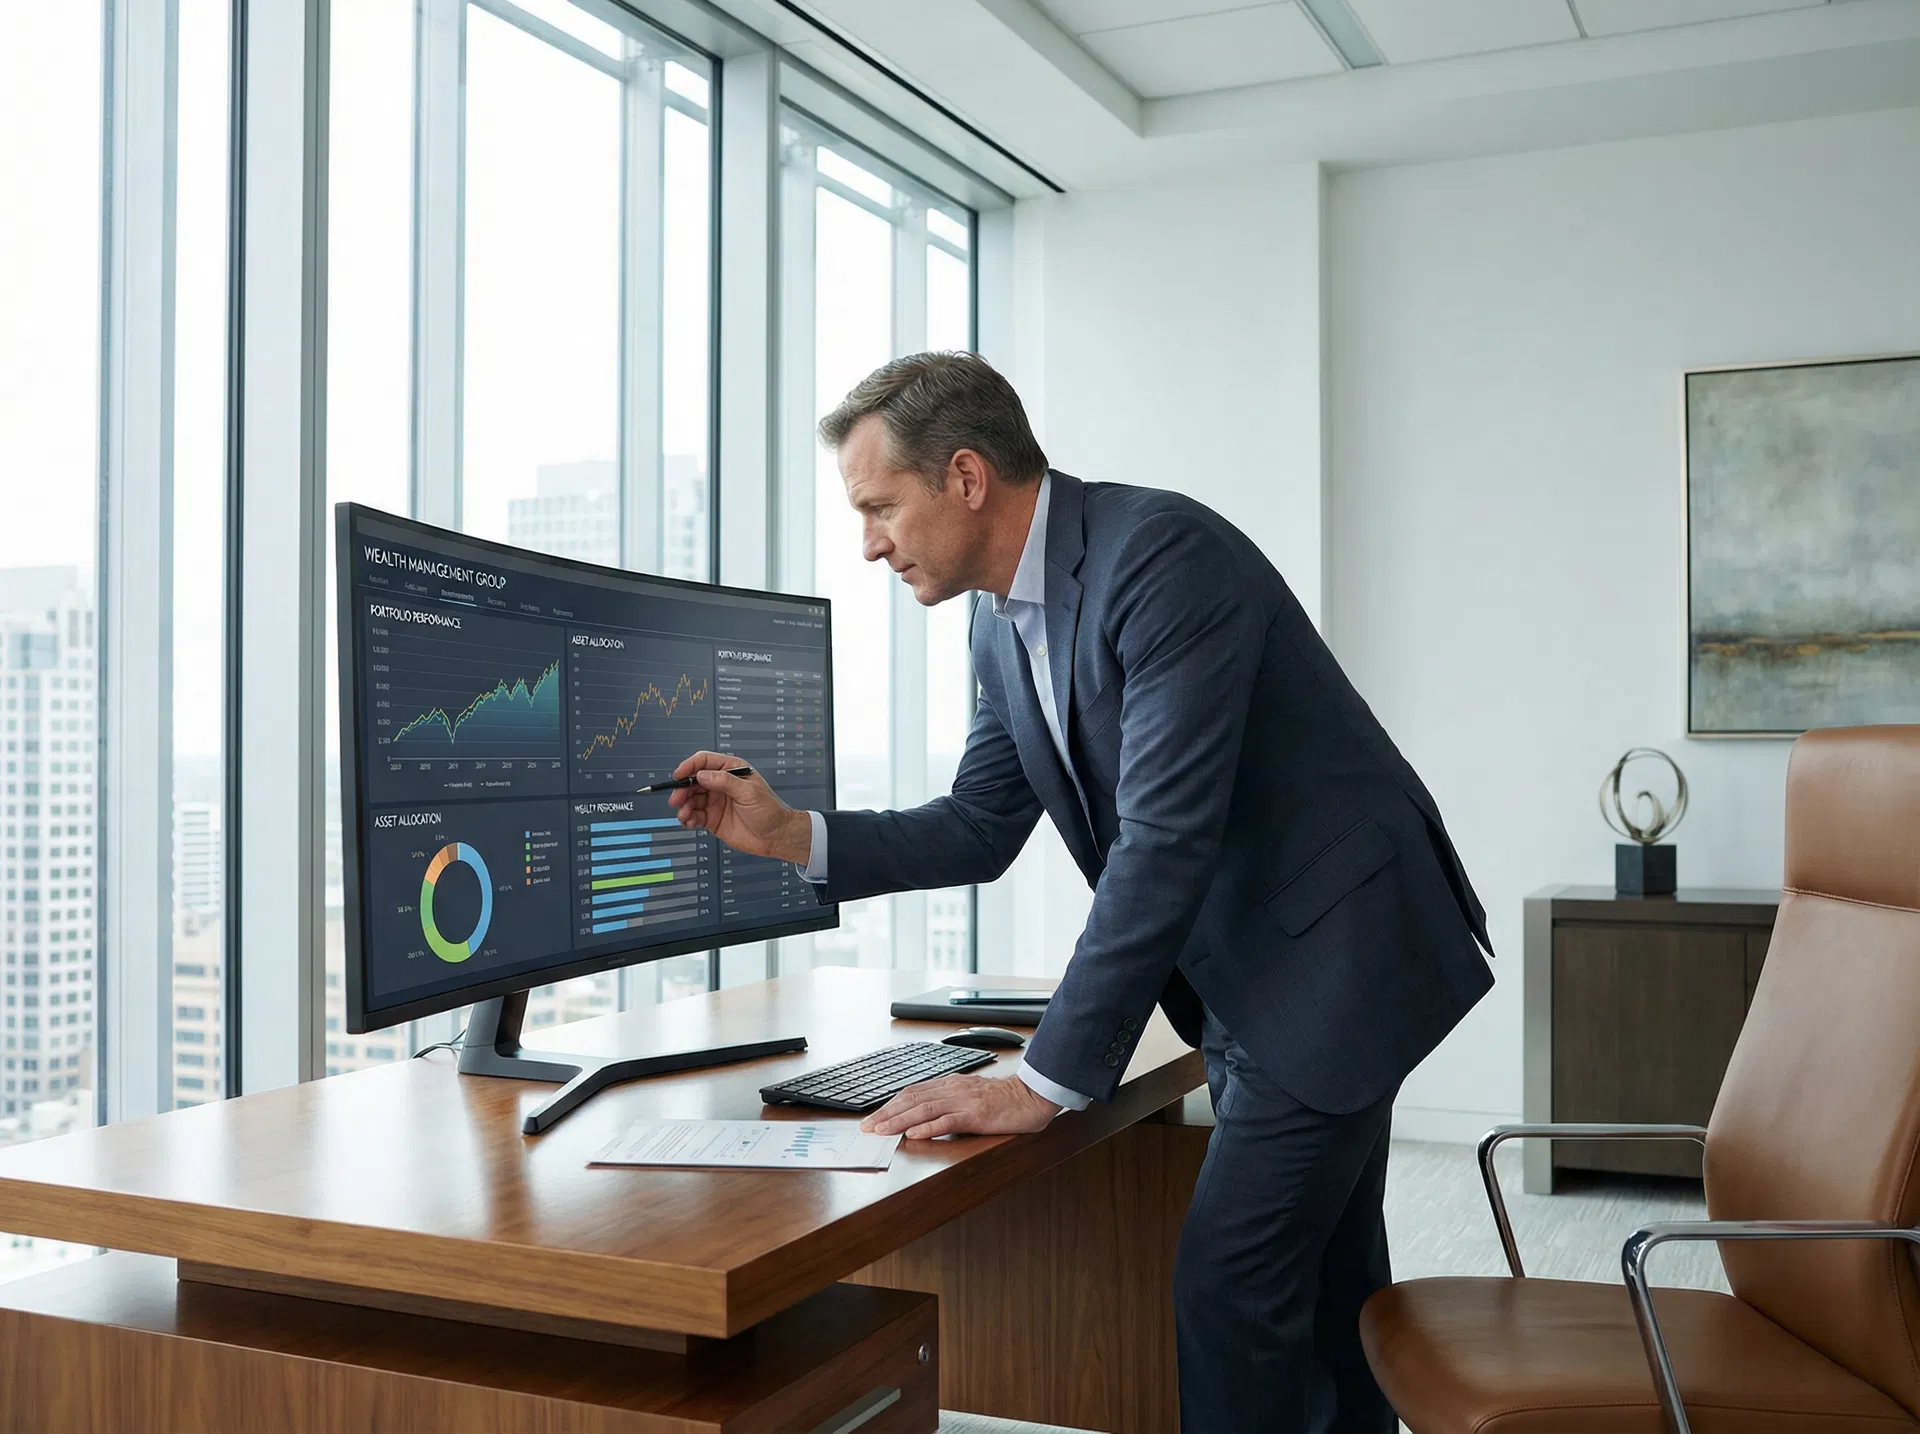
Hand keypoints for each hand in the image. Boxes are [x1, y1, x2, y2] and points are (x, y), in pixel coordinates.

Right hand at [667, 751, 812, 862]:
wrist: (775, 837)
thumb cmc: (769, 811)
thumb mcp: (749, 792)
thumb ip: (725, 782)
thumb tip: (702, 775)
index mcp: (731, 770)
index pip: (705, 762)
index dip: (690, 766)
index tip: (679, 775)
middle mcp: (720, 784)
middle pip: (693, 781)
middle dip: (682, 789)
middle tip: (677, 799)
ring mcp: (715, 801)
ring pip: (691, 799)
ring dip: (683, 806)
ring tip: (684, 814)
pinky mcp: (712, 818)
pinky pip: (694, 815)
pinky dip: (687, 818)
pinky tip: (689, 822)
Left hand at [860, 1072, 1060, 1139]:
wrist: (1032, 1096)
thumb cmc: (1003, 1100)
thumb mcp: (970, 1096)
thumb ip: (948, 1103)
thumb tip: (922, 1118)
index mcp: (950, 1084)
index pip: (911, 1092)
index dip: (889, 1105)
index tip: (872, 1118)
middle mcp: (953, 1088)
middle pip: (912, 1099)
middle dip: (886, 1114)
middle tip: (867, 1128)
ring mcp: (964, 1100)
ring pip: (924, 1109)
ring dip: (899, 1121)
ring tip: (882, 1131)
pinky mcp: (977, 1114)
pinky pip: (949, 1120)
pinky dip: (929, 1128)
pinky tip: (914, 1135)